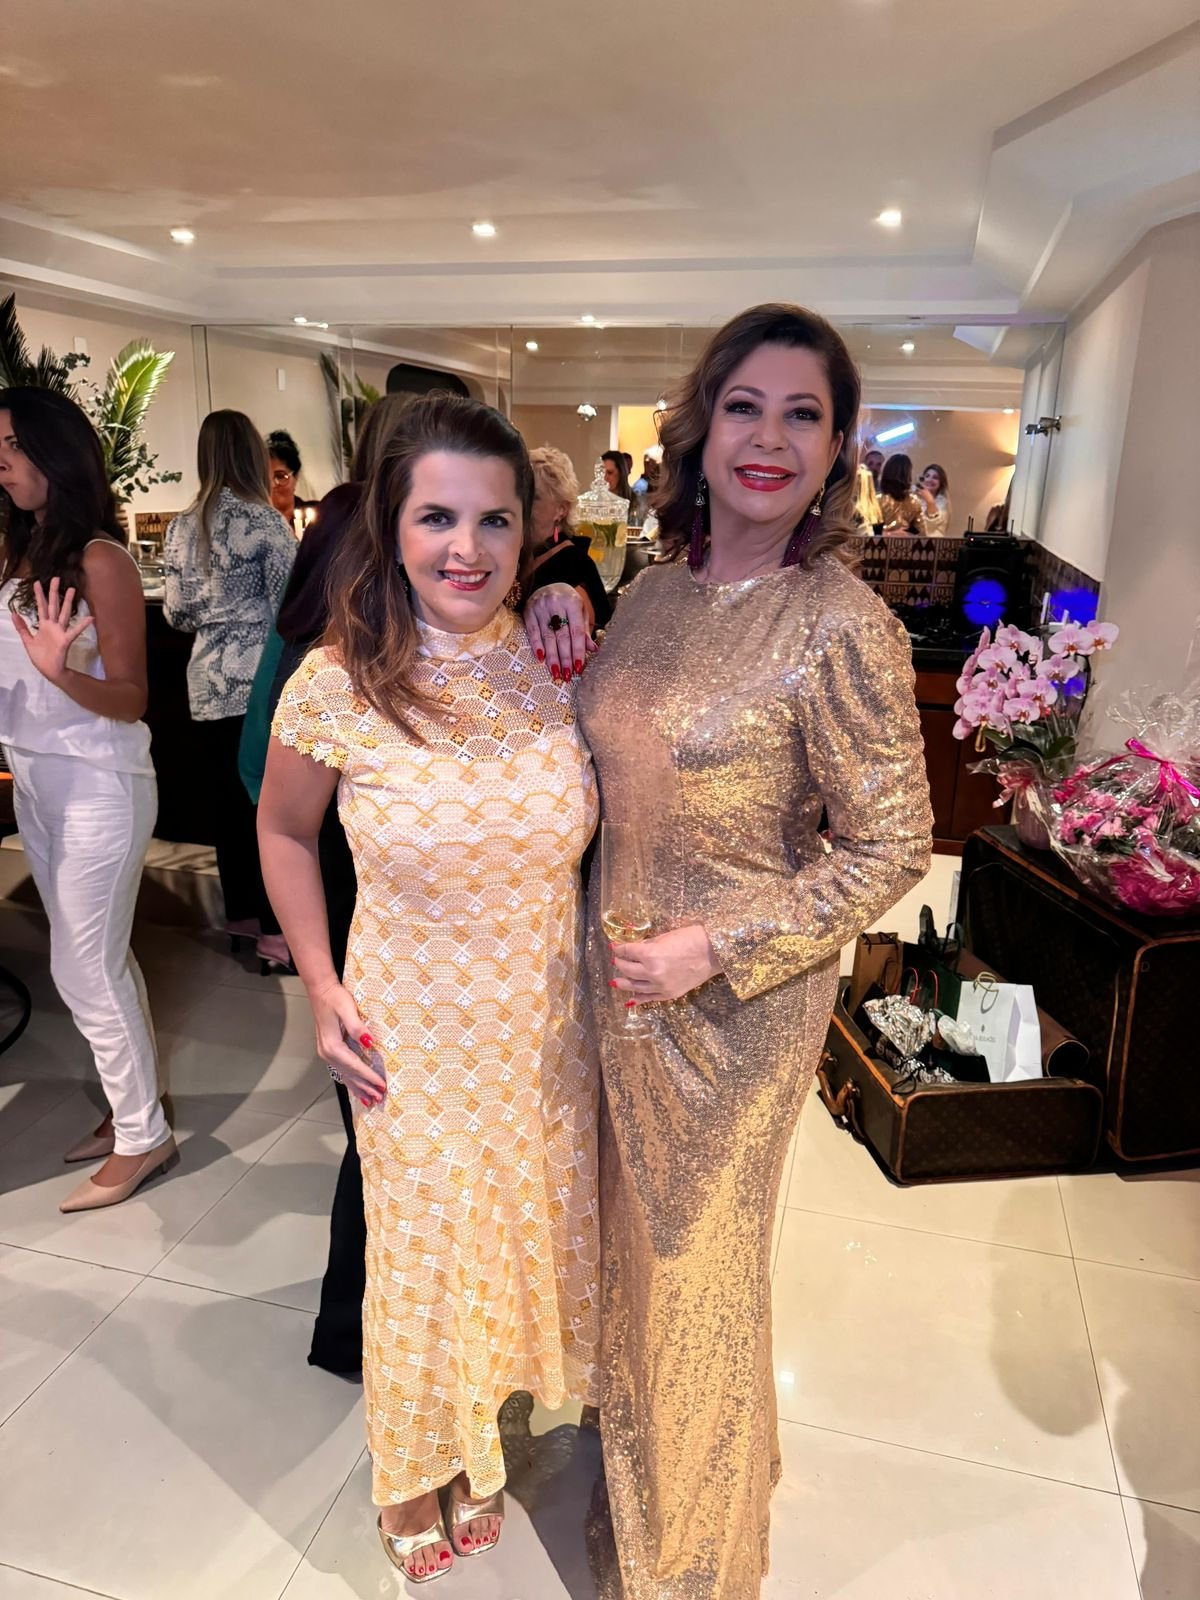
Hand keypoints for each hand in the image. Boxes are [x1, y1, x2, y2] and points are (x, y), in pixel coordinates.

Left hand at [11, 578, 93, 683]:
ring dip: (68, 602)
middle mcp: (53, 626)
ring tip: (72, 590)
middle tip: (56, 578)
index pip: (41, 607)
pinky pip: (74, 631)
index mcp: (44, 625)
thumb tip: (14, 613)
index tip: (37, 583)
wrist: (49, 671)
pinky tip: (90, 618)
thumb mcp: (27, 640)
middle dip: (54, 592)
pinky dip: (82, 625)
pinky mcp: (65, 640)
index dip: (39, 595)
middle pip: (53, 606)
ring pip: (64, 614)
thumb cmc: (41, 657)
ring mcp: (60, 632)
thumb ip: (21, 627)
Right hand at [308, 978, 387, 1107]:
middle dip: (365, 1087)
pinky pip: (341, 1069)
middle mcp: (327, 1052)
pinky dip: (350, 1080)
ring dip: (358, 1088)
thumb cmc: (335, 998)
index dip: (369, 1077)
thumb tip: (370, 1043)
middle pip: (349, 1075)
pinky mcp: (328, 1049)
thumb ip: (358, 1028)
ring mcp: (326, 1052)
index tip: (382, 1086)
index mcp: (332, 1045)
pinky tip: (356, 1087)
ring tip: (369, 1100)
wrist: (320, 990)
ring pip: (344, 1075)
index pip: (354, 1066)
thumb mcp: (348, 1009)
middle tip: (380, 1098)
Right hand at [524, 582, 596, 682]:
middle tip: (566, 675)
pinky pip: (532, 631)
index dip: (577, 650)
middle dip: (565, 657)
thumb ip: (584, 631)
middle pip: (561, 636)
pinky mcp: (528, 610)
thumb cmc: (568, 602)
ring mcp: (540, 606)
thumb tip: (593, 650)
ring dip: (551, 656)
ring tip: (556, 672)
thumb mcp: (580, 612)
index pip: (576, 631)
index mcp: (572, 602)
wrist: (549, 583)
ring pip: (547, 636)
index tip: (578, 667)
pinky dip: (536, 646)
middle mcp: (556, 603)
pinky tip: (541, 658)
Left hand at [609, 923, 721, 1004]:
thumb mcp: (665, 937)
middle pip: (628, 970)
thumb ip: (647, 945)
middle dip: (620, 963)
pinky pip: (649, 998)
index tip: (615, 947)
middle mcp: (652, 972)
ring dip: (623, 983)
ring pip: (634, 986)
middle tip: (616, 960)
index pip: (627, 952)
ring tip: (615, 981)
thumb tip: (634, 948)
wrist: (714, 952)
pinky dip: (638, 998)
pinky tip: (630, 999)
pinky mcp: (669, 994)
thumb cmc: (691, 938)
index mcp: (650, 955)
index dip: (619, 949)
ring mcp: (661, 986)